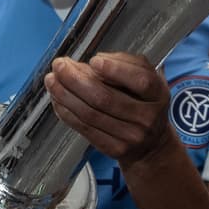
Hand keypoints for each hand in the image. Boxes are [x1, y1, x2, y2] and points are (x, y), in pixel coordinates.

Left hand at [44, 52, 172, 165]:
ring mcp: (130, 136)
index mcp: (157, 94)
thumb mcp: (146, 77)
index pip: (139, 81)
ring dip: (65, 95)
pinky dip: (66, 112)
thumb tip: (94, 62)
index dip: (115, 69)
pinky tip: (56, 99)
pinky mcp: (114, 149)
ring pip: (90, 114)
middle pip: (105, 98)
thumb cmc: (143, 101)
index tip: (94, 60)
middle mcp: (147, 117)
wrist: (152, 145)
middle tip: (59, 65)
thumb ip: (124, 64)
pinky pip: (84, 128)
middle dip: (76, 80)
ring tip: (52, 80)